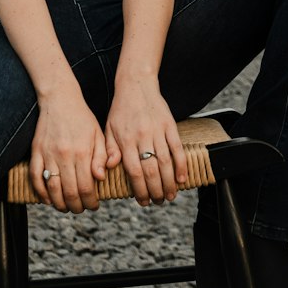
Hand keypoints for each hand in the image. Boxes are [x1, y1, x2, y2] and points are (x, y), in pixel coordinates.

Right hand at [30, 93, 108, 212]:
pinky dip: (40, 192)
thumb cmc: (82, 118)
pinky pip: (35, 177)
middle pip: (69, 192)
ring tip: (66, 207)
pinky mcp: (36, 152)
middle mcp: (65, 156)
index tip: (93, 205)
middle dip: (76, 206)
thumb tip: (100, 178)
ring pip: (52, 189)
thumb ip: (101, 157)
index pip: (86, 187)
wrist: (60, 99)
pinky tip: (48, 199)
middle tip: (81, 209)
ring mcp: (48, 155)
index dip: (90, 201)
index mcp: (82, 152)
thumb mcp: (98, 135)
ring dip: (59, 204)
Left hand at [104, 80, 186, 205]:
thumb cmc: (120, 110)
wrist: (136, 85)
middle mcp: (142, 137)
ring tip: (170, 195)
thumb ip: (108, 151)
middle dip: (156, 190)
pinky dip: (181, 165)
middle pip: (151, 170)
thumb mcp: (108, 129)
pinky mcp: (170, 125)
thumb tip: (106, 171)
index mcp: (125, 140)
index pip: (134, 171)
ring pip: (165, 162)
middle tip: (158, 202)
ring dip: (169, 182)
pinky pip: (177, 148)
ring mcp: (157, 131)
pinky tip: (182, 178)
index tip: (143, 201)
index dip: (140, 189)